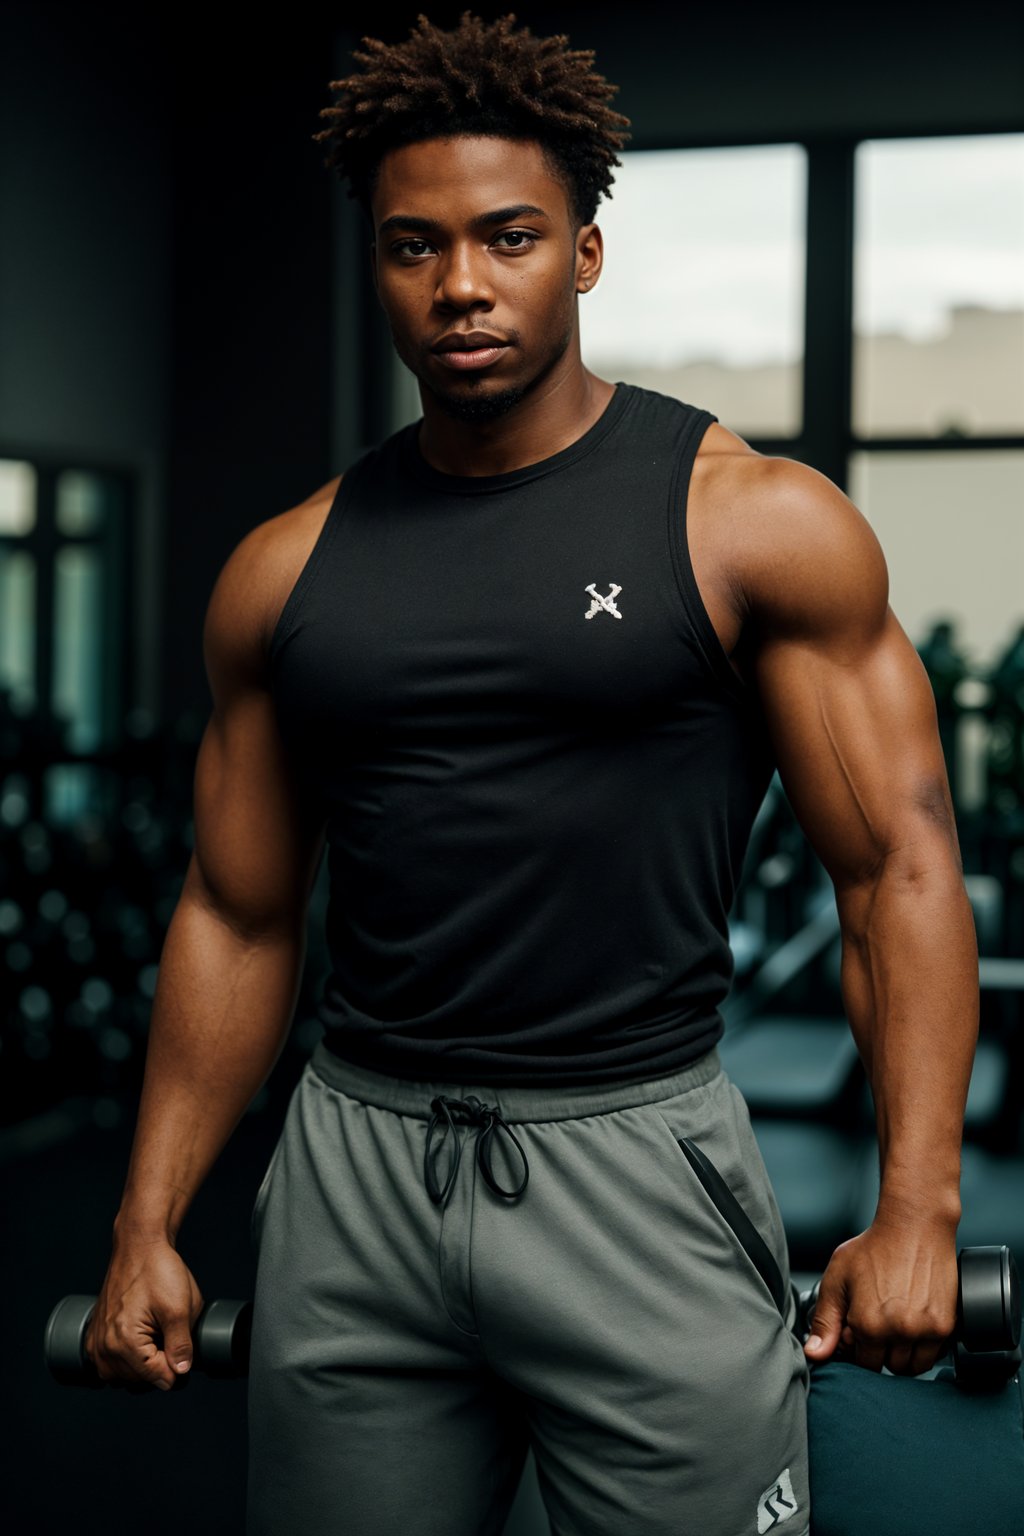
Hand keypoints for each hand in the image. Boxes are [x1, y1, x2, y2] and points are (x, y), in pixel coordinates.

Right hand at [85, 1237, 203, 1392]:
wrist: (139, 1245)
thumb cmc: (158, 1270)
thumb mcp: (180, 1308)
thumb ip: (182, 1346)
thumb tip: (180, 1373)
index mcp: (124, 1342)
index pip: (158, 1378)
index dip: (178, 1366)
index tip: (183, 1346)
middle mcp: (104, 1348)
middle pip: (140, 1381)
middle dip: (160, 1364)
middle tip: (171, 1336)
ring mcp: (96, 1342)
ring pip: (124, 1376)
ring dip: (143, 1364)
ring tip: (156, 1335)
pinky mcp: (95, 1336)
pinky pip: (110, 1365)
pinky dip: (126, 1360)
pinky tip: (140, 1341)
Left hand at [802, 1215, 958, 1374]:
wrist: (915, 1225)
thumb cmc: (874, 1247)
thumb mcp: (838, 1278)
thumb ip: (824, 1320)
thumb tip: (814, 1354)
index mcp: (868, 1324)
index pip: (864, 1364)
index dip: (861, 1348)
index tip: (862, 1331)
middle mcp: (898, 1331)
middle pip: (889, 1367)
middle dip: (882, 1352)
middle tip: (881, 1323)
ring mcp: (925, 1330)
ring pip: (914, 1367)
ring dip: (905, 1353)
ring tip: (898, 1324)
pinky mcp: (947, 1325)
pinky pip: (935, 1355)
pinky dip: (926, 1347)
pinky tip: (916, 1323)